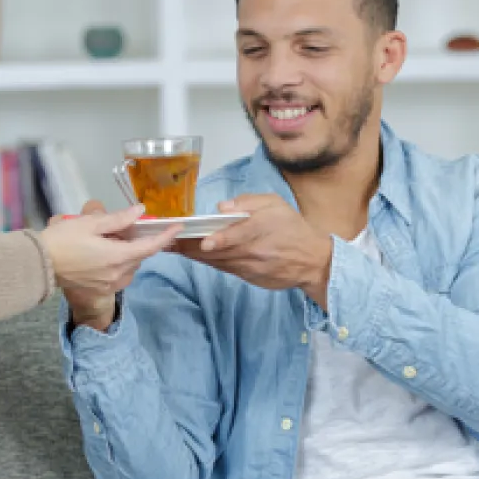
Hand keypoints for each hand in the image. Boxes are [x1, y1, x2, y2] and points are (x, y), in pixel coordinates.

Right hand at [40, 201, 180, 329]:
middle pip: (139, 256)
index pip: (150, 246)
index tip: (177, 227)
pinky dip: (119, 264)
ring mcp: (109, 284)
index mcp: (117, 257)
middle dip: (138, 241)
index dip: (166, 236)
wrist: (39, 265)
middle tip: (122, 228)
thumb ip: (118, 219)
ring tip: (107, 241)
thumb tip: (140, 211)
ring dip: (128, 253)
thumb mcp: (89, 223)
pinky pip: (119, 276)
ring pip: (130, 266)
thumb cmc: (61, 241)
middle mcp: (117, 274)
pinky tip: (103, 255)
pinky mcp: (100, 290)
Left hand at [177, 194, 332, 305]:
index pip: (239, 235)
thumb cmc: (292, 227)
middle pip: (218, 250)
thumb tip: (223, 207)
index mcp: (262, 229)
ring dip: (193, 255)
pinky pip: (223, 268)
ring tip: (171, 247)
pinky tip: (193, 254)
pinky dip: (207, 261)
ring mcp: (250, 267)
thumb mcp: (276, 204)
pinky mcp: (248, 277)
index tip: (204, 241)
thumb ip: (249, 201)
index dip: (221, 239)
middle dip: (191, 245)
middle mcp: (254, 251)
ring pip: (216, 261)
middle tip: (166, 240)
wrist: (312, 261)